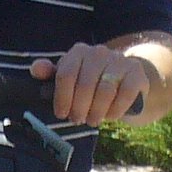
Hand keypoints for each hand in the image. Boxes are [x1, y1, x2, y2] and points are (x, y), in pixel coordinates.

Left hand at [34, 44, 153, 125]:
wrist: (125, 79)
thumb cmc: (91, 82)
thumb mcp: (69, 78)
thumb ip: (51, 75)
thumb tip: (36, 69)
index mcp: (79, 52)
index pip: (66, 74)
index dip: (62, 98)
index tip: (62, 113)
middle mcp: (99, 52)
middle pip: (85, 85)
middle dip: (79, 108)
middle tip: (78, 120)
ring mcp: (119, 60)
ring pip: (105, 91)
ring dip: (97, 111)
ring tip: (93, 120)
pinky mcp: (136, 72)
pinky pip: (125, 94)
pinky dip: (115, 110)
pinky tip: (110, 116)